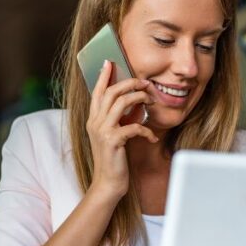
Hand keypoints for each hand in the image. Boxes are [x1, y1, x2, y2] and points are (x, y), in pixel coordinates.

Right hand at [86, 60, 157, 199]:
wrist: (108, 183)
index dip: (103, 77)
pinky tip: (152, 137)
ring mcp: (102, 131)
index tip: (110, 62)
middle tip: (145, 83)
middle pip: (111, 92)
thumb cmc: (114, 160)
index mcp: (93, 120)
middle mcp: (95, 122)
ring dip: (139, 99)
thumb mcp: (113, 136)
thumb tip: (133, 104)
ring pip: (120, 103)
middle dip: (130, 83)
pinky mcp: (112, 141)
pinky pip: (133, 126)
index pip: (97, 92)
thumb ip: (118, 120)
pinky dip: (146, 130)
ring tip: (150, 102)